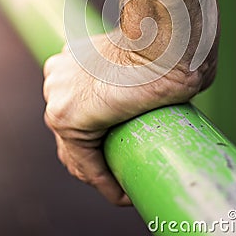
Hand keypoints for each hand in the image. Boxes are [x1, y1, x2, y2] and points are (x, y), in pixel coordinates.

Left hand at [43, 32, 213, 204]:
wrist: (168, 41)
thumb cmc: (169, 43)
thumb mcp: (151, 54)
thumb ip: (145, 66)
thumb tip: (178, 78)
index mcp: (76, 57)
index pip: (80, 105)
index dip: (100, 131)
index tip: (122, 145)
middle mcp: (59, 74)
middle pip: (73, 129)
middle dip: (97, 152)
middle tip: (123, 168)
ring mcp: (57, 94)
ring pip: (75, 148)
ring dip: (99, 170)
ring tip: (124, 185)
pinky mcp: (66, 116)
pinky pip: (83, 161)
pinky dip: (102, 180)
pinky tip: (121, 194)